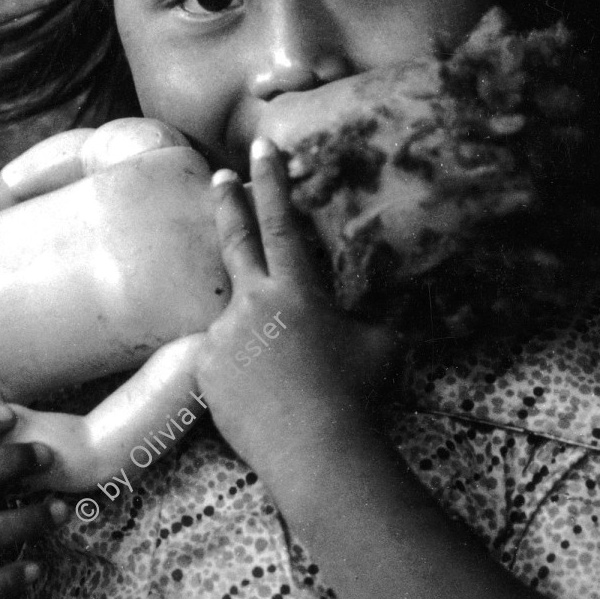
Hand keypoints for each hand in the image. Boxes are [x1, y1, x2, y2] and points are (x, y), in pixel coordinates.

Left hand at [196, 137, 402, 512]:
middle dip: (231, 204)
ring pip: (238, 320)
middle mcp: (254, 302)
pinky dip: (243, 372)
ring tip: (283, 373)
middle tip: (222, 177)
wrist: (315, 451)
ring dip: (256, 335)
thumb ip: (371, 313)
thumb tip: (394, 295)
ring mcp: (224, 335)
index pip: (282, 222)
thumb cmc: (356, 396)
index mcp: (297, 290)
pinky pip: (223, 360)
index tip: (261, 146)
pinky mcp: (205, 369)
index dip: (272, 182)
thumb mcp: (379, 344)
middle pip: (236, 240)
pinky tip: (266, 399)